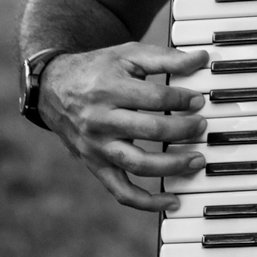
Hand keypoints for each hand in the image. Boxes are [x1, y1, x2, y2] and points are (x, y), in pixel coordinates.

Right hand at [39, 43, 209, 212]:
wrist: (53, 89)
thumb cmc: (97, 70)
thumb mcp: (127, 55)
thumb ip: (165, 57)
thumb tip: (201, 59)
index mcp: (109, 89)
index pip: (154, 98)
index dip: (182, 100)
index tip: (198, 101)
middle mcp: (100, 120)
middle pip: (149, 130)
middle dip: (182, 130)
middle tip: (202, 126)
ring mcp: (97, 147)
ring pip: (138, 164)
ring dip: (172, 166)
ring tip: (197, 160)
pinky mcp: (95, 166)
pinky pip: (121, 191)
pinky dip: (146, 202)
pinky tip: (172, 201)